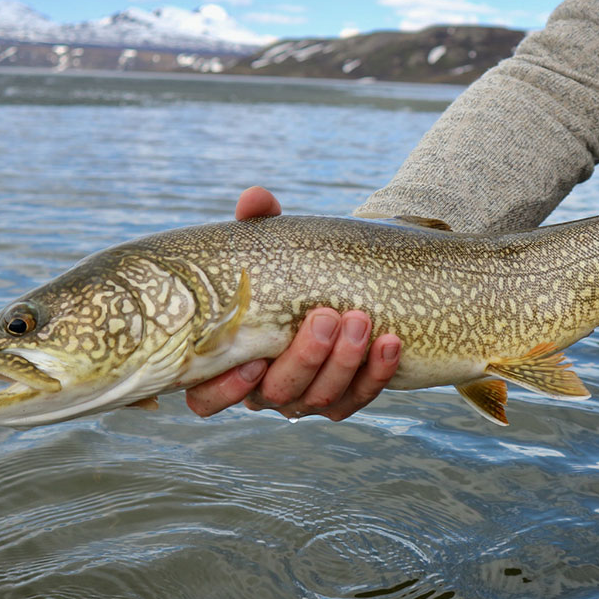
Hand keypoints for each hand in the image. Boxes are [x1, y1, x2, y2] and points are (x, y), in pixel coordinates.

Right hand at [185, 186, 400, 420]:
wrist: (335, 284)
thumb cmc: (284, 270)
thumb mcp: (269, 247)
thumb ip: (257, 224)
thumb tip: (256, 198)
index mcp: (228, 361)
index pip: (207, 398)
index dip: (226, 389)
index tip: (253, 361)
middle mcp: (264, 390)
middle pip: (278, 394)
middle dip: (306, 358)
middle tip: (327, 315)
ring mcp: (305, 399)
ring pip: (322, 399)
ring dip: (345, 361)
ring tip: (361, 319)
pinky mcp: (344, 400)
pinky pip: (360, 397)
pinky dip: (377, 373)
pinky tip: (391, 342)